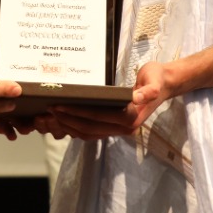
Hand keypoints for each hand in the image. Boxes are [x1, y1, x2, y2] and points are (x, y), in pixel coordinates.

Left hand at [31, 63, 170, 139]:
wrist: (164, 86)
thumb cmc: (157, 78)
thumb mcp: (155, 79)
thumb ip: (150, 89)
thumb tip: (139, 98)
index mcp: (131, 118)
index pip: (98, 118)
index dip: (77, 113)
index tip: (60, 106)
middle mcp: (125, 128)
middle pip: (89, 128)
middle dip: (67, 120)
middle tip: (48, 110)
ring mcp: (119, 130)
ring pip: (88, 133)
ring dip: (68, 127)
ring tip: (50, 117)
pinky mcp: (114, 128)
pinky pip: (91, 132)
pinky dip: (75, 128)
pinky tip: (62, 120)